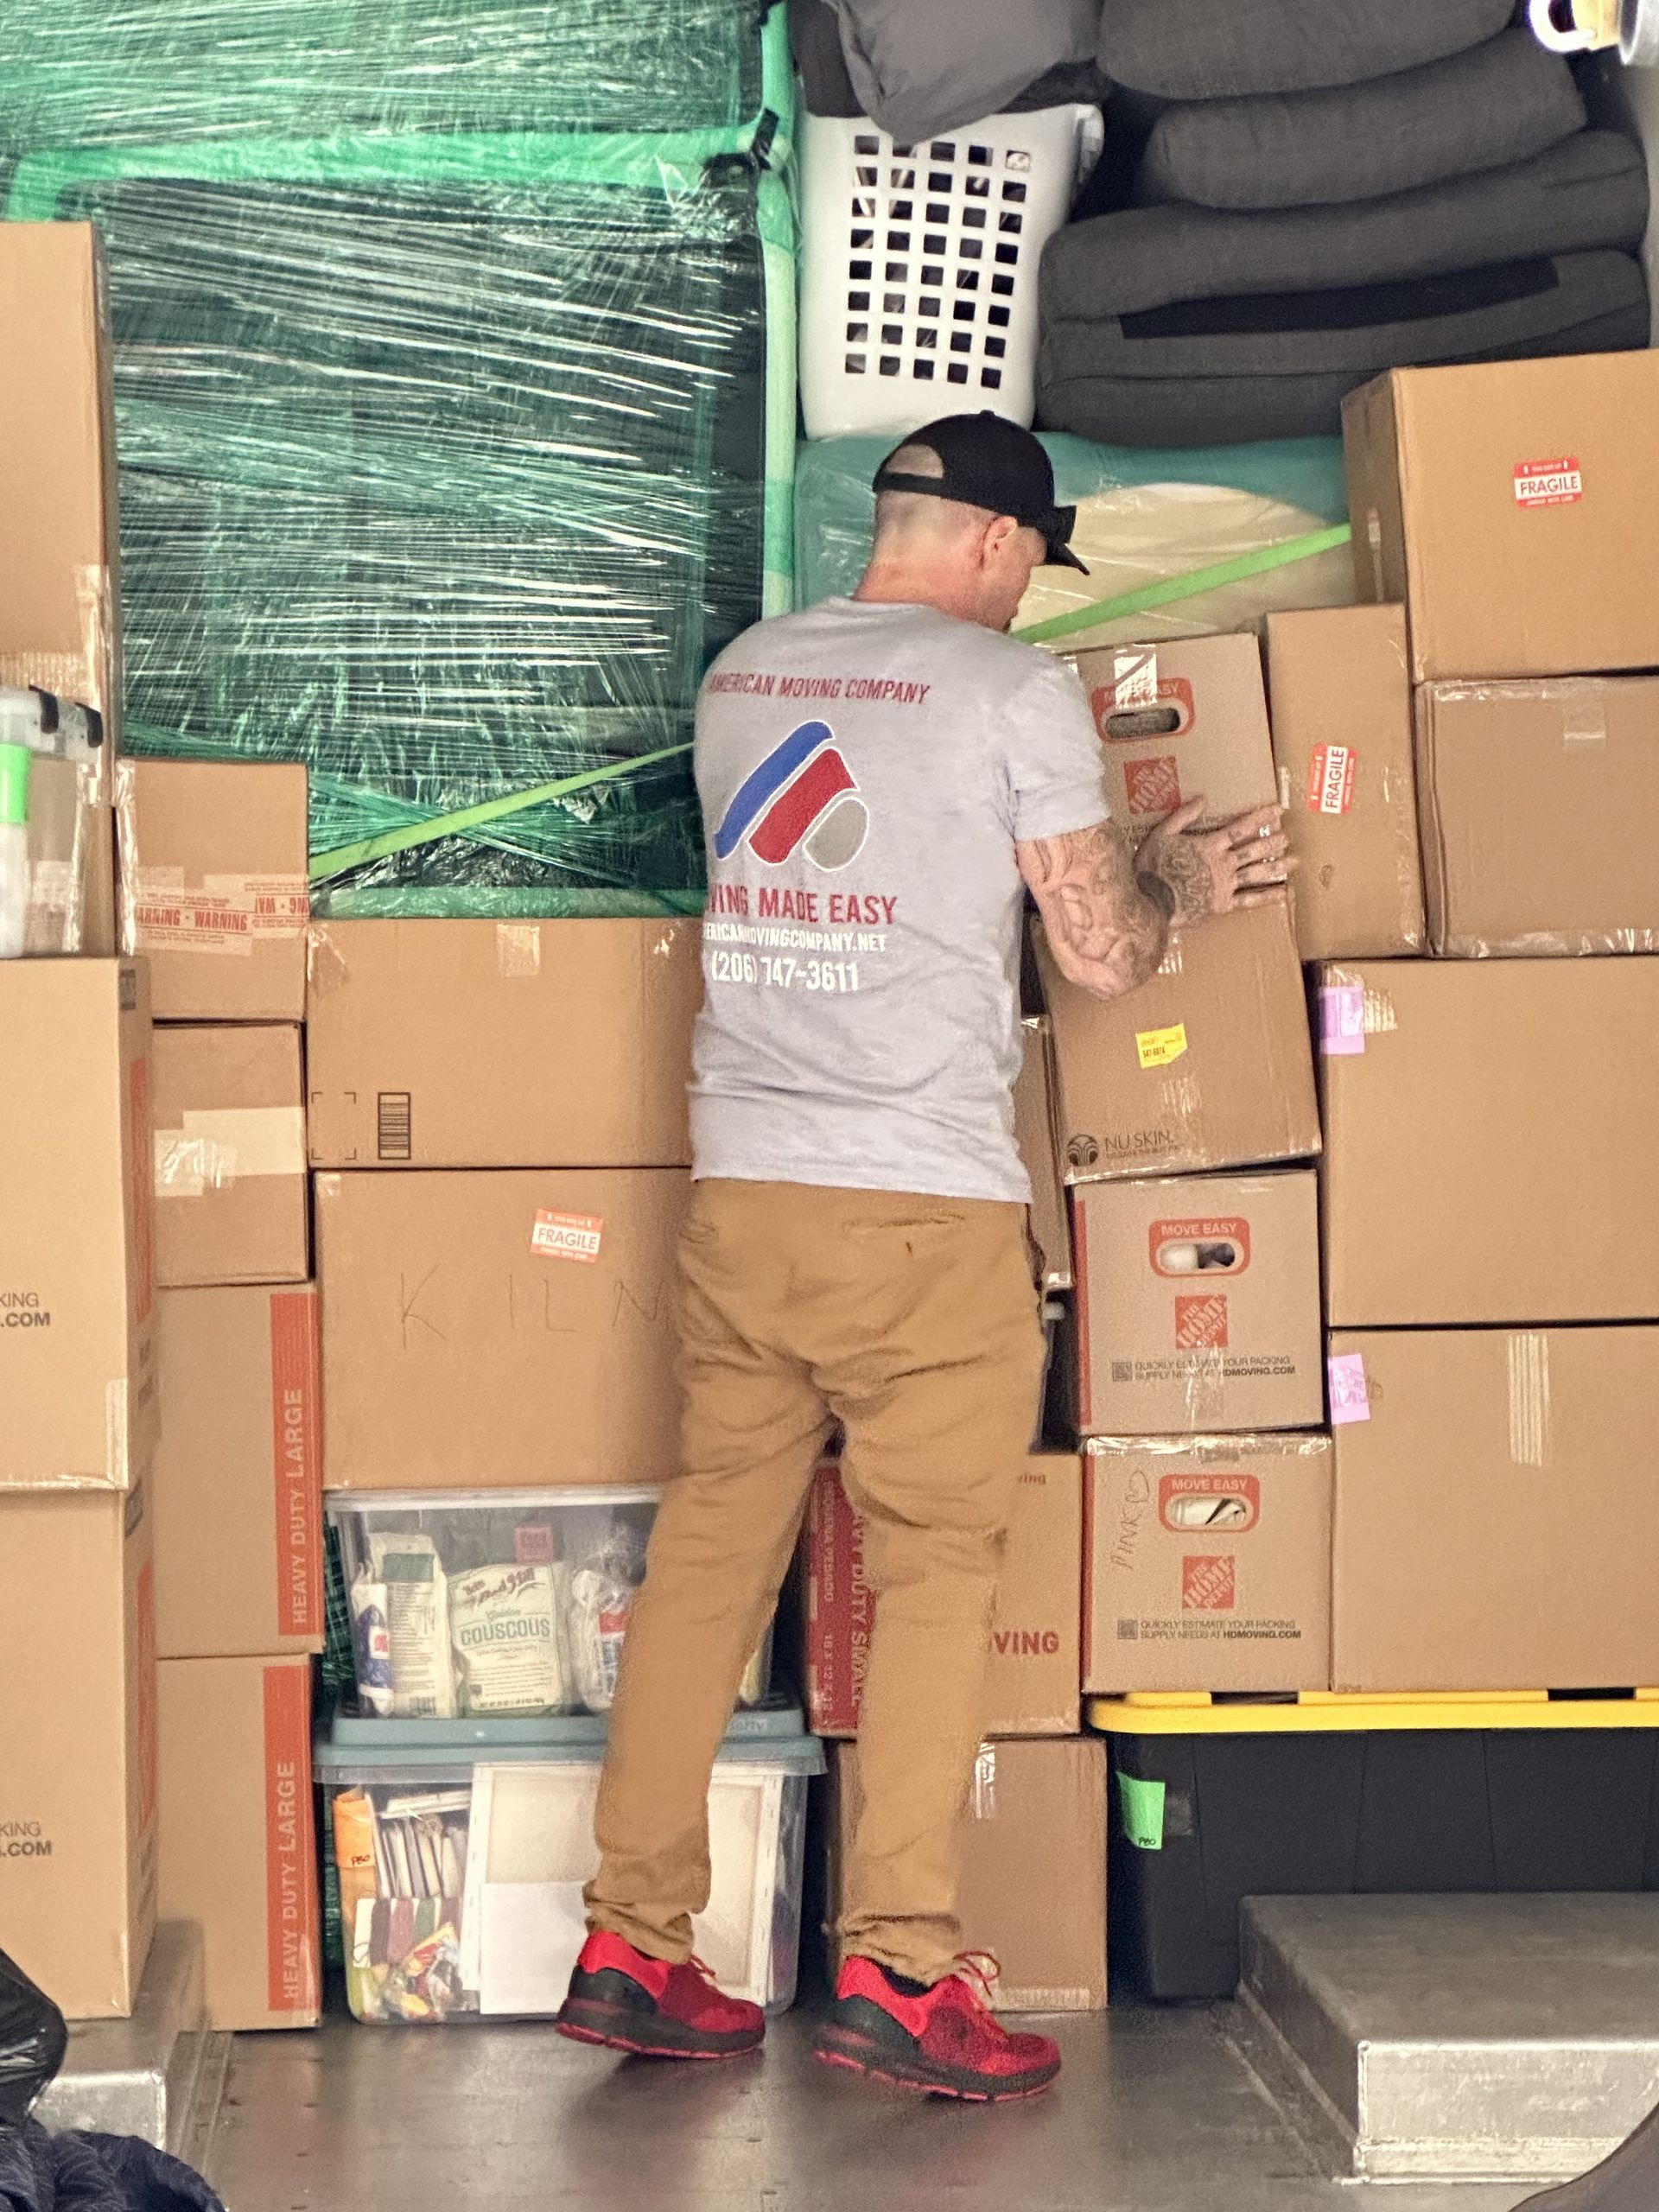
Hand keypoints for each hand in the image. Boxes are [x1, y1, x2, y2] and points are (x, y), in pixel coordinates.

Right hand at [1137, 799, 1293, 925]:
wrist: (1151, 901)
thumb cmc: (1152, 868)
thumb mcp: (1161, 835)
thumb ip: (1182, 816)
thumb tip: (1202, 799)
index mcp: (1209, 846)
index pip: (1240, 828)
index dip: (1260, 818)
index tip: (1278, 810)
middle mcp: (1222, 864)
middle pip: (1254, 850)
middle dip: (1273, 842)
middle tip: (1288, 837)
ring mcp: (1225, 885)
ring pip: (1257, 873)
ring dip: (1277, 866)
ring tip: (1295, 862)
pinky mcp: (1223, 905)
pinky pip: (1250, 900)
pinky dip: (1267, 896)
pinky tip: (1284, 893)